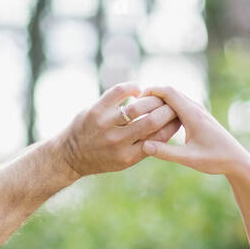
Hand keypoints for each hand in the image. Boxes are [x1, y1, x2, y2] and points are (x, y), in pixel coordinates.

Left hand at [52, 82, 181, 177]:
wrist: (69, 156)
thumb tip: (171, 126)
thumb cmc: (102, 157)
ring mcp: (106, 126)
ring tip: (155, 96)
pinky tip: (137, 90)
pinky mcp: (95, 111)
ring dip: (152, 98)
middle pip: (153, 120)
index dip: (174, 123)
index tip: (180, 115)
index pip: (160, 138)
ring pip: (138, 107)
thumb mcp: (124, 161)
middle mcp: (118, 142)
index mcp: (129, 156)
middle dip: (168, 109)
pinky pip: (119, 91)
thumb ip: (145, 147)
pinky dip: (132, 87)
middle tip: (172, 102)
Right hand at [138, 85, 249, 178]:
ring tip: (142, 112)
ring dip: (159, 101)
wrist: (237, 160)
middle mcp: (196, 108)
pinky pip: (180, 106)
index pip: (168, 92)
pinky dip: (167, 108)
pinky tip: (157, 120)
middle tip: (134, 106)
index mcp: (193, 114)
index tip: (135, 100)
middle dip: (152, 95)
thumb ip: (165, 152)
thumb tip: (144, 145)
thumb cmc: (215, 159)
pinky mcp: (199, 117)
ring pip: (175, 98)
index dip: (150, 91)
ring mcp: (198, 111)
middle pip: (170, 91)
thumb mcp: (188, 159)